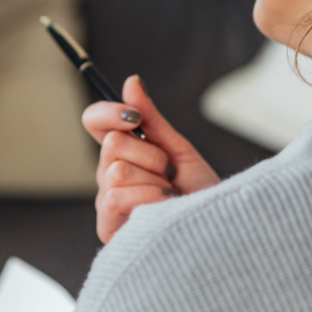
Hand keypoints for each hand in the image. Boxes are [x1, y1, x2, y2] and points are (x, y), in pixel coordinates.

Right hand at [82, 76, 219, 242]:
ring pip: (116, 170)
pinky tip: (164, 208)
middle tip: (170, 172)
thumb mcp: (179, 149)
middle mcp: (108, 174)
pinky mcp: (108, 226)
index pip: (94, 121)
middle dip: (152, 154)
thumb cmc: (199, 193)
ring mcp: (106, 201)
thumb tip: (131, 81)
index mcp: (122, 152)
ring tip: (170, 194)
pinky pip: (116, 196)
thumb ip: (152, 118)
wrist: (216, 230)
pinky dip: (149, 198)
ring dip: (154, 180)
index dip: (109, 112)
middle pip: (112, 143)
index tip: (135, 117)